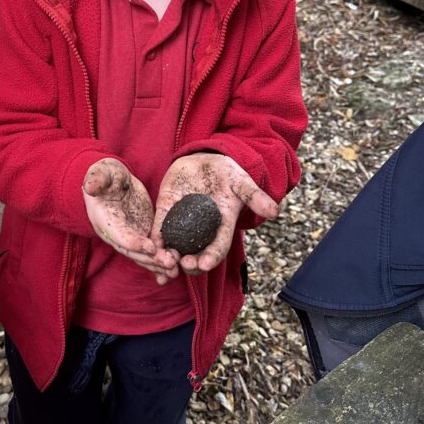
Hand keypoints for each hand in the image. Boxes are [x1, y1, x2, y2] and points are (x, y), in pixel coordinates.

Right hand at [83, 158, 177, 283]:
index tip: (150, 247)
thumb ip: (97, 179)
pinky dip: (161, 261)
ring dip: (158, 264)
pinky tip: (175, 270)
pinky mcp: (143, 234)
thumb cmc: (106, 175)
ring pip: (143, 255)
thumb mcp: (102, 173)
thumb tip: (90, 187)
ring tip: (175, 270)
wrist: (113, 181)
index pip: (119, 235)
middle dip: (151, 259)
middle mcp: (116, 234)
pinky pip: (151, 251)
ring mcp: (130, 236)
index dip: (133, 242)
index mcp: (105, 220)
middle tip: (169, 264)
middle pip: (133, 251)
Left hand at [153, 153, 277, 273]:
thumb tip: (274, 212)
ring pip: (175, 247)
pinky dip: (154, 241)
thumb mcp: (241, 181)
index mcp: (221, 226)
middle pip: (195, 254)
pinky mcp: (166, 210)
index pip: (217, 246)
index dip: (211, 256)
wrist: (204, 158)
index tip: (204, 264)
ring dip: (169, 259)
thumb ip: (255, 196)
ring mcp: (182, 222)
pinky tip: (148, 250)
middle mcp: (201, 230)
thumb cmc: (226, 172)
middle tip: (183, 265)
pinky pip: (158, 229)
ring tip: (163, 264)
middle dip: (190, 263)